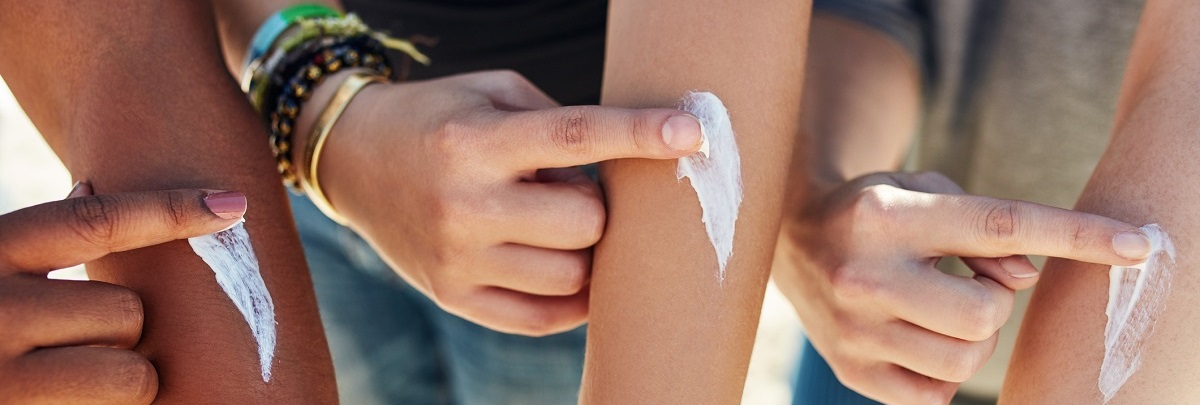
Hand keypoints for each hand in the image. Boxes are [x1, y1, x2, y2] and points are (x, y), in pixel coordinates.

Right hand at [0, 183, 245, 403]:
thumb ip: (36, 248)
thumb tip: (89, 186)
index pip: (94, 222)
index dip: (170, 211)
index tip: (233, 204)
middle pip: (127, 310)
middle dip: (125, 333)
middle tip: (84, 345)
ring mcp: (7, 379)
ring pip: (134, 374)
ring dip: (123, 381)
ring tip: (75, 381)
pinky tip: (69, 402)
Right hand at [310, 70, 702, 335]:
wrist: (353, 160)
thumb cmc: (439, 117)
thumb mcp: (493, 93)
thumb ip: (559, 122)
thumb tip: (629, 167)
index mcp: (474, 141)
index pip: (574, 136)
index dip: (639, 134)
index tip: (693, 133)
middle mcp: (464, 204)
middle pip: (585, 222)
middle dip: (599, 206)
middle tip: (574, 190)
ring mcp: (457, 259)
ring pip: (571, 276)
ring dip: (585, 250)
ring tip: (554, 221)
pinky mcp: (452, 296)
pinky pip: (542, 318)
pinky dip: (571, 296)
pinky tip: (562, 262)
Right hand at [773, 172, 1150, 403]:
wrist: (790, 238)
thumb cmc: (876, 211)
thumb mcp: (928, 192)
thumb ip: (988, 230)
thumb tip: (1026, 278)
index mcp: (890, 217)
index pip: (1002, 226)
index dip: (1077, 236)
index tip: (1135, 245)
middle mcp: (866, 275)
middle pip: (986, 315)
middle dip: (993, 304)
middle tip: (964, 283)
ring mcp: (854, 330)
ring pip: (964, 361)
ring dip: (971, 340)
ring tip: (938, 310)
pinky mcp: (849, 370)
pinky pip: (933, 394)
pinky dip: (941, 370)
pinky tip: (917, 337)